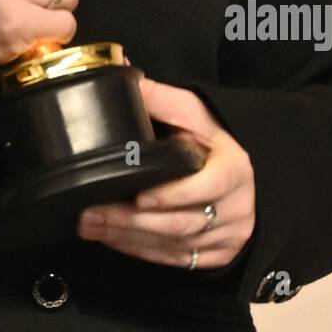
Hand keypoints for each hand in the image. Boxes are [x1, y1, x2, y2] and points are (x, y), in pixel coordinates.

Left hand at [76, 75, 256, 269]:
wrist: (241, 176)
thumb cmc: (214, 141)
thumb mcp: (196, 113)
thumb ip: (162, 99)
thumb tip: (123, 72)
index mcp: (234, 168)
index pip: (208, 186)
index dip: (173, 195)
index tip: (139, 197)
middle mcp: (236, 207)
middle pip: (182, 223)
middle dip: (132, 222)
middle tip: (91, 214)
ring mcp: (228, 236)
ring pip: (175, 245)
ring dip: (128, 238)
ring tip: (90, 225)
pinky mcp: (215, 255)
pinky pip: (174, 259)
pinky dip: (140, 251)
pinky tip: (111, 240)